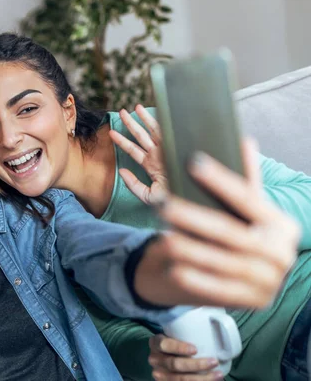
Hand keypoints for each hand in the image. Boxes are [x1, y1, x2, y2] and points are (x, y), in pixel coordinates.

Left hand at [110, 104, 167, 204]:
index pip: (132, 150)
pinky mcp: (176, 147)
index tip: (111, 133)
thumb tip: (121, 171)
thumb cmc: (172, 201)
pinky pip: (167, 131)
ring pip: (153, 130)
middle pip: (140, 136)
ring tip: (135, 107)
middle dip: (131, 124)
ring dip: (144, 118)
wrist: (191, 200)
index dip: (121, 141)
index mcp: (150, 165)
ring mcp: (166, 150)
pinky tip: (156, 112)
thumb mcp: (149, 196)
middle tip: (121, 112)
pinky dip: (162, 121)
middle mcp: (157, 155)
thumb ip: (133, 185)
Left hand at [136, 138, 299, 307]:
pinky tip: (173, 267)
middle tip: (162, 204)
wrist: (252, 284)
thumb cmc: (244, 236)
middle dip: (192, 216)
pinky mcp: (253, 302)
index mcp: (282, 225)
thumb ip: (246, 182)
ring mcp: (269, 281)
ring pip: (220, 261)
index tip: (193, 162)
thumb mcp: (249, 213)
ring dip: (188, 248)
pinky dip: (195, 278)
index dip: (220, 180)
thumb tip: (244, 141)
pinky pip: (218, 289)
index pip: (248, 198)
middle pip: (229, 231)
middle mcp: (281, 253)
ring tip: (161, 234)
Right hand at [148, 335, 222, 380]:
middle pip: (174, 364)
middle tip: (214, 362)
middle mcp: (154, 359)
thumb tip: (210, 325)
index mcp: (156, 343)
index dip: (179, 348)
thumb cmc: (175, 343)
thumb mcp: (174, 336)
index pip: (165, 345)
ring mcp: (159, 374)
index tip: (195, 349)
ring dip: (201, 378)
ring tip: (218, 374)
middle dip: (196, 365)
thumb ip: (183, 333)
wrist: (165, 359)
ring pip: (180, 379)